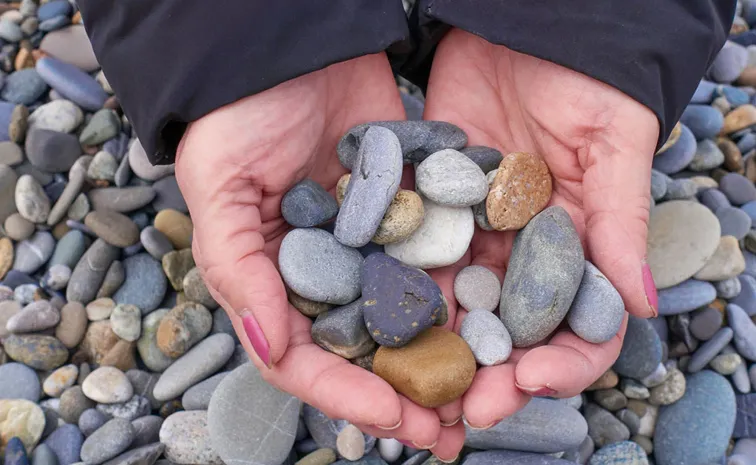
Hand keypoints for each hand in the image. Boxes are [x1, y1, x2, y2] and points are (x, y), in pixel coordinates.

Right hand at [174, 53, 459, 456]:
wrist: (296, 43)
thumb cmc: (239, 113)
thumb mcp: (219, 186)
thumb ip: (238, 268)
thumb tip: (273, 350)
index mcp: (274, 279)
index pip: (306, 358)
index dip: (349, 397)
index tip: (398, 421)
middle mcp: (326, 272)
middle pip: (367, 351)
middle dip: (406, 395)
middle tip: (451, 432)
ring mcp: (373, 245)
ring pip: (412, 316)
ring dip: (445, 358)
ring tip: (486, 393)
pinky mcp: (412, 212)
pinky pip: (440, 259)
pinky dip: (466, 292)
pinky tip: (499, 323)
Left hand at [423, 29, 658, 427]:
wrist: (526, 21)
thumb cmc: (589, 77)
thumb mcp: (614, 142)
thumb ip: (620, 220)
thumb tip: (639, 304)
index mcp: (573, 245)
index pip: (574, 325)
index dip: (557, 363)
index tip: (527, 383)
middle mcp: (519, 249)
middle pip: (505, 330)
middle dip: (485, 373)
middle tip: (457, 410)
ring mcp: (469, 229)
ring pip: (452, 302)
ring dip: (432, 348)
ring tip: (407, 384)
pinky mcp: (425, 201)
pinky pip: (406, 250)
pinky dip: (393, 286)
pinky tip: (372, 319)